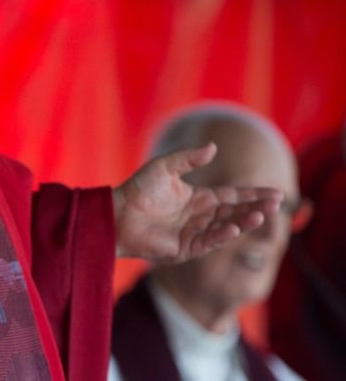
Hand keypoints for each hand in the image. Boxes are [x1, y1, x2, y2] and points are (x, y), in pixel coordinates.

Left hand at [113, 143, 282, 261]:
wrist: (118, 214)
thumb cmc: (139, 189)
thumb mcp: (164, 167)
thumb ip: (188, 158)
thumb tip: (213, 147)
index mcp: (198, 198)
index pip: (232, 196)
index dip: (253, 194)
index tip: (276, 193)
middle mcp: (200, 216)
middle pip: (235, 212)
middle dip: (256, 208)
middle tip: (277, 204)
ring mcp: (195, 233)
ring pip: (227, 227)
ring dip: (244, 222)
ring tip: (261, 216)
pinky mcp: (186, 248)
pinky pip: (209, 241)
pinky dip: (222, 236)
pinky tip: (234, 228)